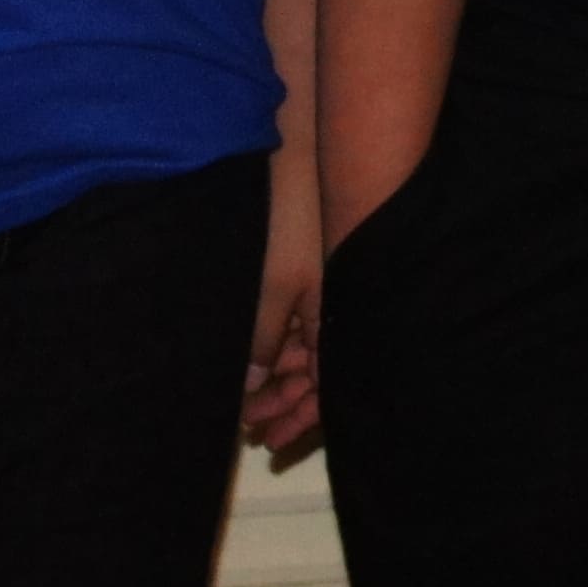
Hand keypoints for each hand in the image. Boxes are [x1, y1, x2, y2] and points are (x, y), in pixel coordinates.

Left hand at [245, 149, 325, 462]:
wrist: (299, 146)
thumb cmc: (289, 216)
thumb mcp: (271, 285)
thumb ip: (261, 340)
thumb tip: (251, 389)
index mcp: (341, 316)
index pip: (330, 386)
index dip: (301, 420)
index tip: (267, 440)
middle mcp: (341, 307)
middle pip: (321, 374)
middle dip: (287, 405)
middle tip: (251, 430)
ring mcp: (328, 287)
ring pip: (308, 350)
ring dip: (279, 379)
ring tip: (246, 403)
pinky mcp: (313, 270)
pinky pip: (300, 325)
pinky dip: (277, 348)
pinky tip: (254, 358)